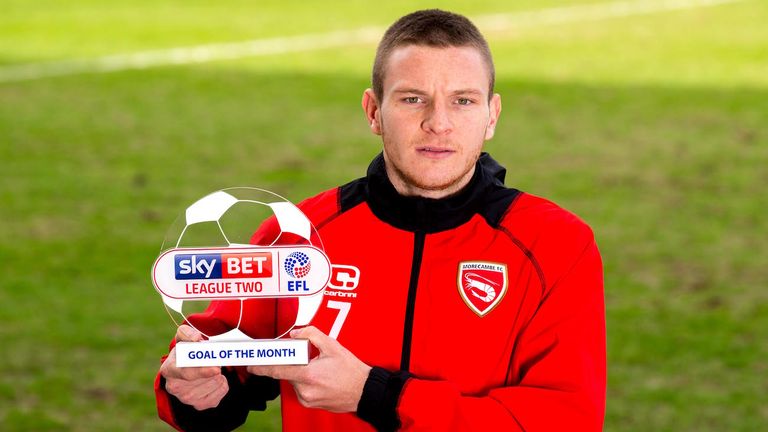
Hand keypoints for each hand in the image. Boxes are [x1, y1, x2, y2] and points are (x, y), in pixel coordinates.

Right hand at [159, 325, 228, 410]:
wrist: (187, 367)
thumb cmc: (186, 351)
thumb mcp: (183, 338)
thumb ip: (187, 333)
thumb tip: (196, 338)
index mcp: (169, 370)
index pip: (186, 373)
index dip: (202, 371)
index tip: (217, 368)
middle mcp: (174, 387)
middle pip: (202, 380)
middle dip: (214, 369)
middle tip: (218, 361)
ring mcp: (187, 398)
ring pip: (214, 384)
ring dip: (219, 374)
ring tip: (213, 368)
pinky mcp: (200, 405)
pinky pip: (221, 392)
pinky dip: (223, 383)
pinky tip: (216, 378)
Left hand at [248, 326, 371, 412]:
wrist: (364, 391)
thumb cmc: (351, 371)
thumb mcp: (332, 346)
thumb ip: (311, 334)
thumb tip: (296, 334)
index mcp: (308, 375)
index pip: (278, 370)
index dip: (262, 367)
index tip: (251, 365)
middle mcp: (305, 390)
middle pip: (287, 373)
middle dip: (293, 363)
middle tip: (307, 357)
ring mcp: (307, 399)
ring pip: (294, 381)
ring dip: (300, 372)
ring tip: (319, 368)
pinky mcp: (310, 404)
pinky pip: (301, 389)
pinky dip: (305, 381)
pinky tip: (320, 377)